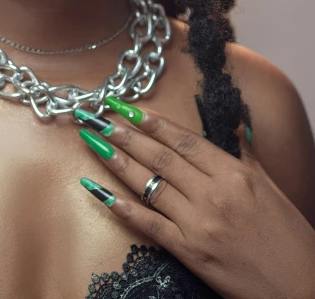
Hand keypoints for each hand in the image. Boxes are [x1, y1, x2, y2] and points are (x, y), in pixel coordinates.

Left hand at [76, 99, 314, 298]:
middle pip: (160, 157)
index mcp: (234, 173)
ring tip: (94, 142)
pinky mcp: (190, 253)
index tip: (127, 107)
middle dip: (125, 134)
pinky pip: (149, 225)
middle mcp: (213, 194)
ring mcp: (199, 224)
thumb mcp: (270, 187)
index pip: (183, 140)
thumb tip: (235, 127)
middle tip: (98, 117)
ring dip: (117, 161)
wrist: (302, 289)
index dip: (152, 122)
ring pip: (149, 184)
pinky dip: (122, 207)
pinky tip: (100, 191)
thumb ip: (245, 155)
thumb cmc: (290, 238)